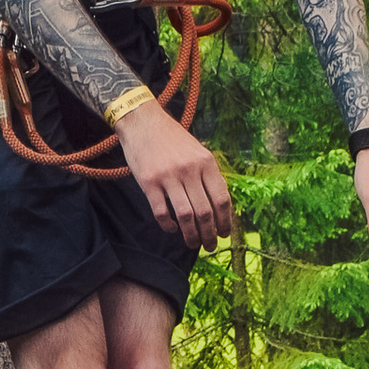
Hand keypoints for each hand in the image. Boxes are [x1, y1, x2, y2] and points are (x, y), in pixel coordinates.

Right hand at [118, 99, 233, 249]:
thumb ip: (208, 174)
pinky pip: (161, 212)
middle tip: (209, 246)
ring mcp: (168, 176)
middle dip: (209, 235)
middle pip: (205, 212)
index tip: (224, 234)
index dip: (225, 221)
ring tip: (192, 244)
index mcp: (206, 162)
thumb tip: (220, 204)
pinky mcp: (149, 182)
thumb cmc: (172, 138)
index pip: (221, 199)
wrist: (142, 121)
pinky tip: (172, 229)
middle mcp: (189, 170)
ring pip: (185, 216)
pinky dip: (168, 225)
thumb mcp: (197, 150)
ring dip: (191, 235)